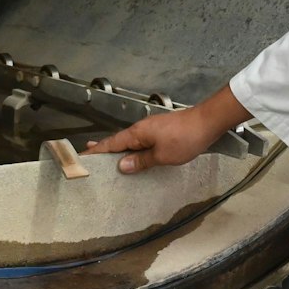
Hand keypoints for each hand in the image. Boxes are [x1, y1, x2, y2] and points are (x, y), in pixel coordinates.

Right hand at [83, 84, 249, 173]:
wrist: (207, 123)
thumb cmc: (184, 139)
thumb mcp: (162, 155)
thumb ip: (141, 161)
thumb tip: (121, 165)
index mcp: (137, 133)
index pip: (111, 144)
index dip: (96, 151)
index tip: (81, 156)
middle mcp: (141, 128)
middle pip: (118, 141)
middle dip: (103, 149)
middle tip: (87, 157)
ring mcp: (151, 128)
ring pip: (129, 141)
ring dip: (117, 149)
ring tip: (106, 159)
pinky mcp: (161, 131)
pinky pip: (140, 142)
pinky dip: (132, 149)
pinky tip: (133, 155)